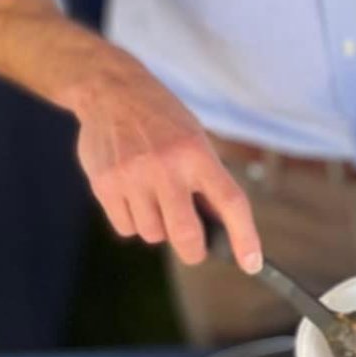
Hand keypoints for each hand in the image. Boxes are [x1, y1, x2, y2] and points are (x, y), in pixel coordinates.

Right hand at [72, 56, 261, 273]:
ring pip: (153, 234)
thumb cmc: (164, 123)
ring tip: (155, 200)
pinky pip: (126, 228)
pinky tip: (133, 196)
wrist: (112, 92)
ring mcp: (132, 177)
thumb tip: (218, 230)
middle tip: (196, 250)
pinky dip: (133, 222)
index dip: (245, 237)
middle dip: (194, 251)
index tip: (252, 263)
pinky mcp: (104, 185)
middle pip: (186, 234)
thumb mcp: (196, 141)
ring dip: (159, 228)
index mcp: (198, 154)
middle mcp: (166, 167)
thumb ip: (206, 182)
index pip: (231, 202)